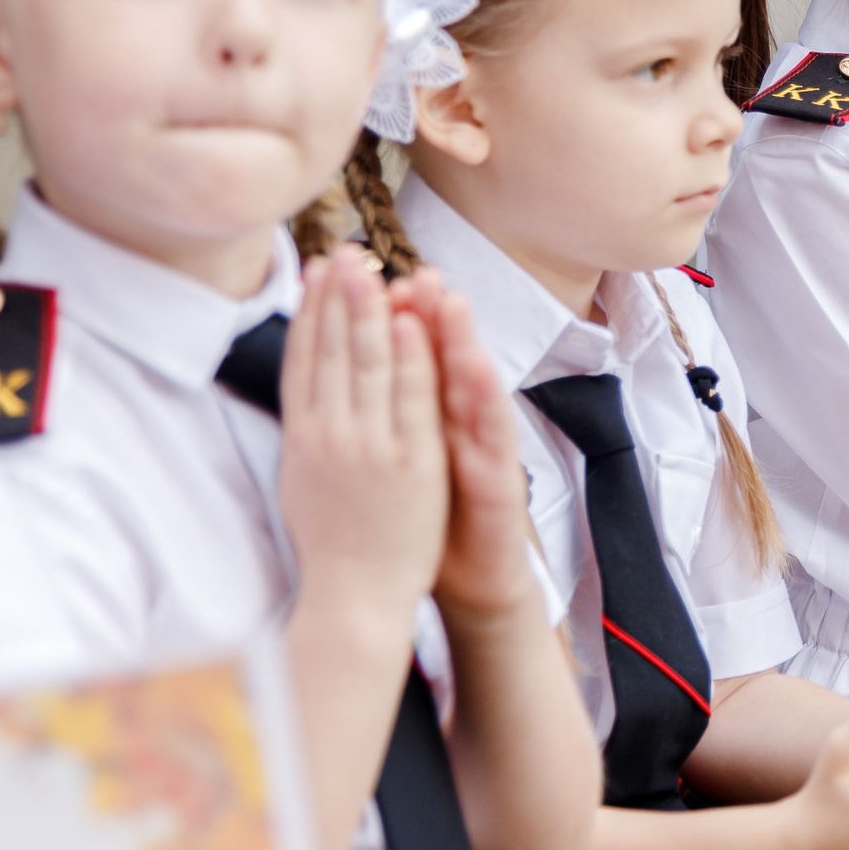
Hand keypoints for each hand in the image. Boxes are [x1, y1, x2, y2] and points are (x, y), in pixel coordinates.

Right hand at [279, 248, 447, 628]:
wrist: (353, 598)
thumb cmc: (331, 542)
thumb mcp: (302, 478)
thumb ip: (307, 428)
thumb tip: (304, 385)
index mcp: (301, 439)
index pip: (303, 361)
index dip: (309, 312)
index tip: (315, 270)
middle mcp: (329, 436)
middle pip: (332, 353)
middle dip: (338, 298)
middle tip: (344, 251)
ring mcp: (369, 447)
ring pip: (367, 365)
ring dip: (370, 312)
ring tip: (372, 268)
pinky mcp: (408, 461)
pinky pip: (410, 398)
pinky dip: (410, 356)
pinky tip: (411, 320)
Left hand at [394, 272, 540, 621]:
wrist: (470, 579)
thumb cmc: (426, 521)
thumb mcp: (400, 460)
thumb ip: (385, 412)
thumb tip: (346, 369)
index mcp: (423, 418)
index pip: (404, 357)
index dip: (386, 316)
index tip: (363, 276)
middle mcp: (457, 424)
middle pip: (441, 361)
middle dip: (426, 313)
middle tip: (413, 270)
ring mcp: (483, 448)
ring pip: (473, 386)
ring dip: (463, 341)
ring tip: (449, 300)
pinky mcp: (502, 478)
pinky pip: (494, 435)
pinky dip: (484, 400)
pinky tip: (474, 369)